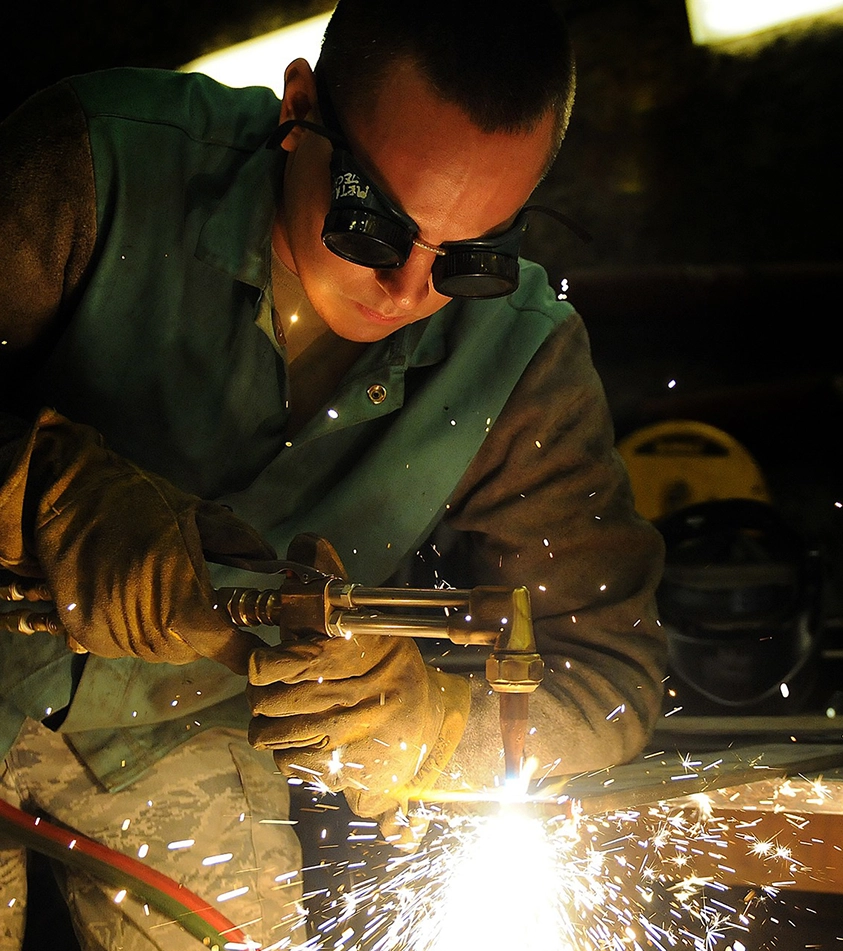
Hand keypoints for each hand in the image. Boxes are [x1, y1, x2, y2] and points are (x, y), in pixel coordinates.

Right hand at [0, 408, 272, 672]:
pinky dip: (143, 631)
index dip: (245, 652)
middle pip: (193, 651)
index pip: (223, 645)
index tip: (260, 651)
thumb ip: (239, 541)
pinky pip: (128, 646)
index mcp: (179, 600)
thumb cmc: (135, 501)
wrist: (61, 496)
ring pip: (161, 652)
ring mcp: (111, 636)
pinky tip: (142, 599)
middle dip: (209, 633)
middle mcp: (145, 629)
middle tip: (212, 602)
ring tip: (171, 594)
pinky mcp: (85, 634)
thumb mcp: (196, 512)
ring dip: (175, 633)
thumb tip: (271, 560)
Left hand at [245, 532, 469, 829]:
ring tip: (286, 715)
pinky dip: (289, 755)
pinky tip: (304, 740)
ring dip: (271, 727)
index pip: (278, 664)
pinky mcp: (340, 771)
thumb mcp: (368, 620)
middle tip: (275, 689)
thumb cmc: (390, 663)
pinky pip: (289, 765)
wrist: (432, 723)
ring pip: (269, 737)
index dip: (262, 665)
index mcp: (344, 655)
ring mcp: (340, 738)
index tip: (265, 662)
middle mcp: (341, 698)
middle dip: (262, 695)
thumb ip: (330, 581)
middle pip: (265, 702)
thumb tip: (305, 540)